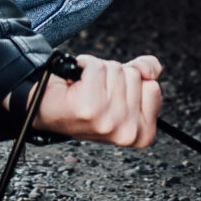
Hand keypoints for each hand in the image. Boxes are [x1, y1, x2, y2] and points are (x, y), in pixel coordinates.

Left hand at [31, 53, 162, 147]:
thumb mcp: (123, 93)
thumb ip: (145, 76)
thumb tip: (149, 69)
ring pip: (115, 69)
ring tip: (85, 89)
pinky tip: (76, 82)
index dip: (132, 84)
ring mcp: (108, 120)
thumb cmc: (84, 103)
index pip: (153, 88)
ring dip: (98, 72)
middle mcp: (126, 131)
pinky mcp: (88, 106)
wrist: (47, 109)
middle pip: (134, 76)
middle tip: (96, 93)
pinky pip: (96, 66)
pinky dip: (84, 65)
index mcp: (141, 134)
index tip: (113, 96)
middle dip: (114, 77)